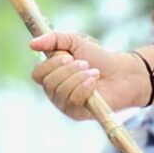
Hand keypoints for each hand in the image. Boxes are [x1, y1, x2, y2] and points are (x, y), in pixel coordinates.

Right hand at [28, 32, 152, 117]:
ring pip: (60, 92)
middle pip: (49, 83)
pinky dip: (83, 88)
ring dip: (78, 78)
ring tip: (94, 72)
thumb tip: (31, 44)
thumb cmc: (99, 58)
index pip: (37, 74)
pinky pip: (72, 101)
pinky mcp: (77, 113)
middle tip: (85, 63)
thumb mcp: (75, 42)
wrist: (122, 73)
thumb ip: (54, 39)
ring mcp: (65, 104)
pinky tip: (94, 82)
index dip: (50, 65)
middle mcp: (55, 92)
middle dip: (69, 70)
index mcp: (51, 75)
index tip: (67, 56)